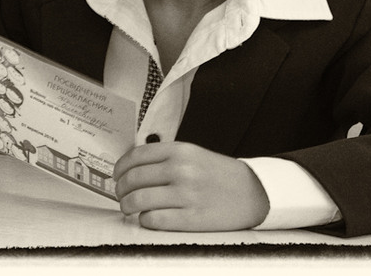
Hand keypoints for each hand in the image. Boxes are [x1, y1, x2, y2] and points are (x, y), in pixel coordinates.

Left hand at [113, 141, 268, 231]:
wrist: (253, 192)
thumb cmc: (220, 175)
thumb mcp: (194, 154)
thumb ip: (166, 157)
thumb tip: (131, 168)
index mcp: (181, 150)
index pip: (136, 156)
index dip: (120, 168)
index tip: (117, 176)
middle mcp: (182, 169)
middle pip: (133, 179)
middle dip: (120, 190)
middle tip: (121, 195)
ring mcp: (186, 194)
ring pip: (138, 200)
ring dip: (127, 206)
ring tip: (129, 208)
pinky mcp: (191, 218)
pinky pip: (153, 220)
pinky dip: (145, 220)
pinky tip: (148, 218)